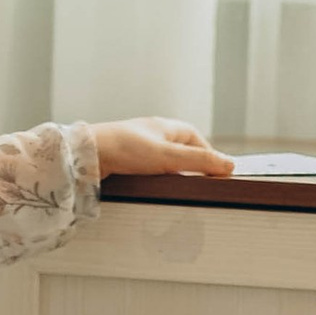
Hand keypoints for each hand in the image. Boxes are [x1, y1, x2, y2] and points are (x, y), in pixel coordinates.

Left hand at [83, 119, 233, 182]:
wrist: (86, 155)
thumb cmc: (125, 148)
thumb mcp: (169, 156)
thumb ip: (200, 161)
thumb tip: (229, 165)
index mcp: (165, 126)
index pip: (195, 137)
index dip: (208, 153)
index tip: (217, 171)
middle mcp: (152, 134)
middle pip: (181, 149)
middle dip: (191, 165)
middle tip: (199, 183)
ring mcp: (137, 147)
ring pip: (164, 161)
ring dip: (172, 174)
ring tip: (178, 188)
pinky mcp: (124, 160)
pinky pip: (147, 170)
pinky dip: (155, 178)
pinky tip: (154, 188)